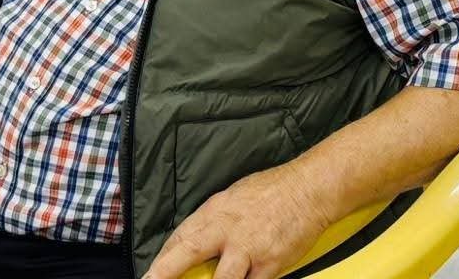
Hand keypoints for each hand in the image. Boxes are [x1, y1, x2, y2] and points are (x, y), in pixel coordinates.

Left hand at [144, 162, 330, 278]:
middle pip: (188, 252)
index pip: (181, 236)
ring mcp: (248, 248)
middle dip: (167, 271)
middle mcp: (227, 228)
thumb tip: (198, 239)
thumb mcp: (234, 196)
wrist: (307, 189)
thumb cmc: (271, 191)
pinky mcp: (269, 264)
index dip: (163, 258)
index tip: (151, 274)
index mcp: (215, 210)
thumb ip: (215, 220)